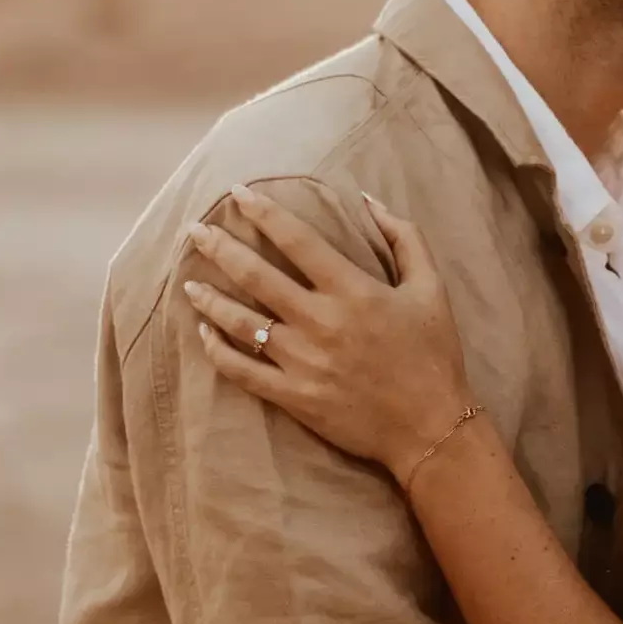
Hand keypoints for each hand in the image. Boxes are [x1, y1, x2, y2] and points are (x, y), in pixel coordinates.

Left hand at [184, 192, 475, 473]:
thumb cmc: (434, 355)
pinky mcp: (293, 397)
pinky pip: (242, 370)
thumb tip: (369, 199)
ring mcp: (302, 362)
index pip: (296, 239)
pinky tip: (204, 333)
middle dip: (220, 247)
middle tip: (195, 231)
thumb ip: (404, 237)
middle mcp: (320, 322)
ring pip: (239, 322)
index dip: (263, 212)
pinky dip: (217, 350)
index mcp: (353, 290)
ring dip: (209, 298)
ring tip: (188, 282)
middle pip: (255, 275)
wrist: (432, 428)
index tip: (237, 194)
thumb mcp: (432, 288)